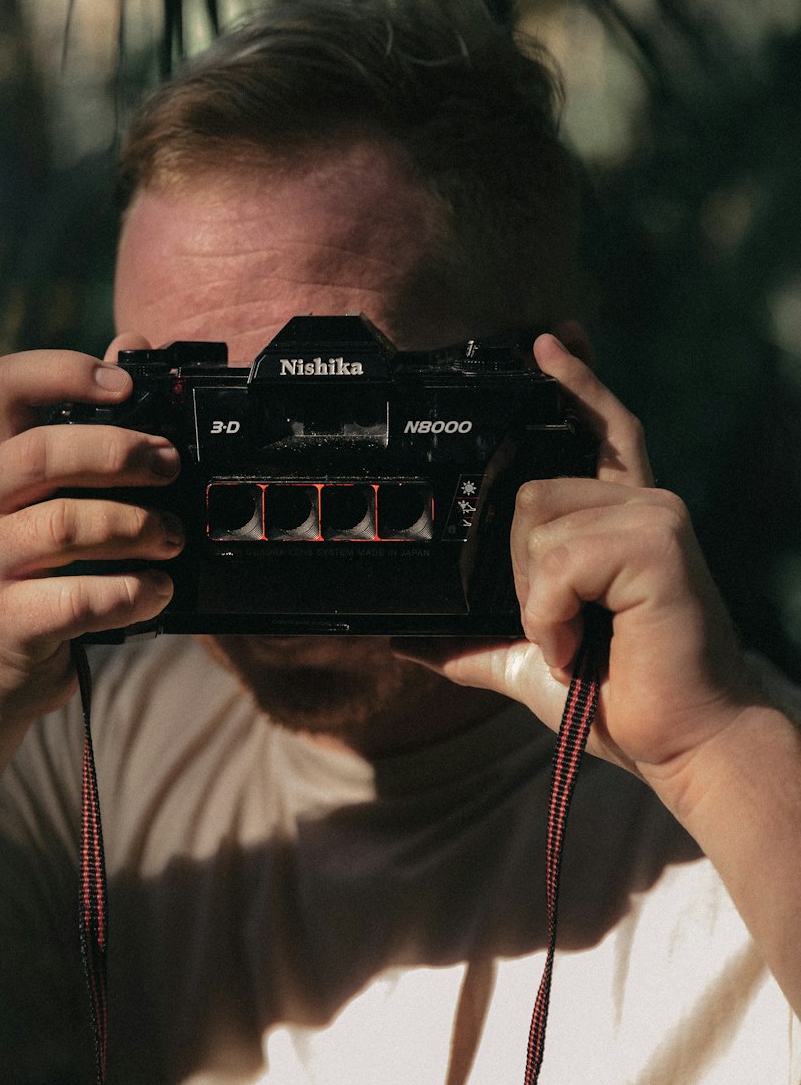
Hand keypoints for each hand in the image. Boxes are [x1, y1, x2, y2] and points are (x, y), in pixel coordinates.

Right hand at [0, 342, 181, 725]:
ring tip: (172, 537)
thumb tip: (131, 345)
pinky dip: (131, 593)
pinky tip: (156, 591)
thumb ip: (87, 425)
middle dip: (117, 453)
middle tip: (169, 467)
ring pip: (63, 526)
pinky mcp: (4, 622)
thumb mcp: (49, 494)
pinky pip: (76, 600)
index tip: (127, 385)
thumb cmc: (31, 569)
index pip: (6, 384)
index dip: (67, 370)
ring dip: (135, 526)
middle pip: (37, 453)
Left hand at [398, 334, 762, 794]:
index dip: (572, 379)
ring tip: (576, 640)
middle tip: (562, 627)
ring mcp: (653, 515)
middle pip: (529, 488)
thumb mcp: (527, 658)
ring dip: (533, 598)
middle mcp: (641, 504)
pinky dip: (549, 614)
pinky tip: (580, 644)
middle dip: (518, 568)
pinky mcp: (657, 542)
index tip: (544, 338)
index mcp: (621, 518)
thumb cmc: (619, 700)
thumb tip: (402, 636)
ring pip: (535, 518)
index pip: (598, 427)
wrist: (683, 745)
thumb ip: (469, 639)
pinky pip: (557, 558)